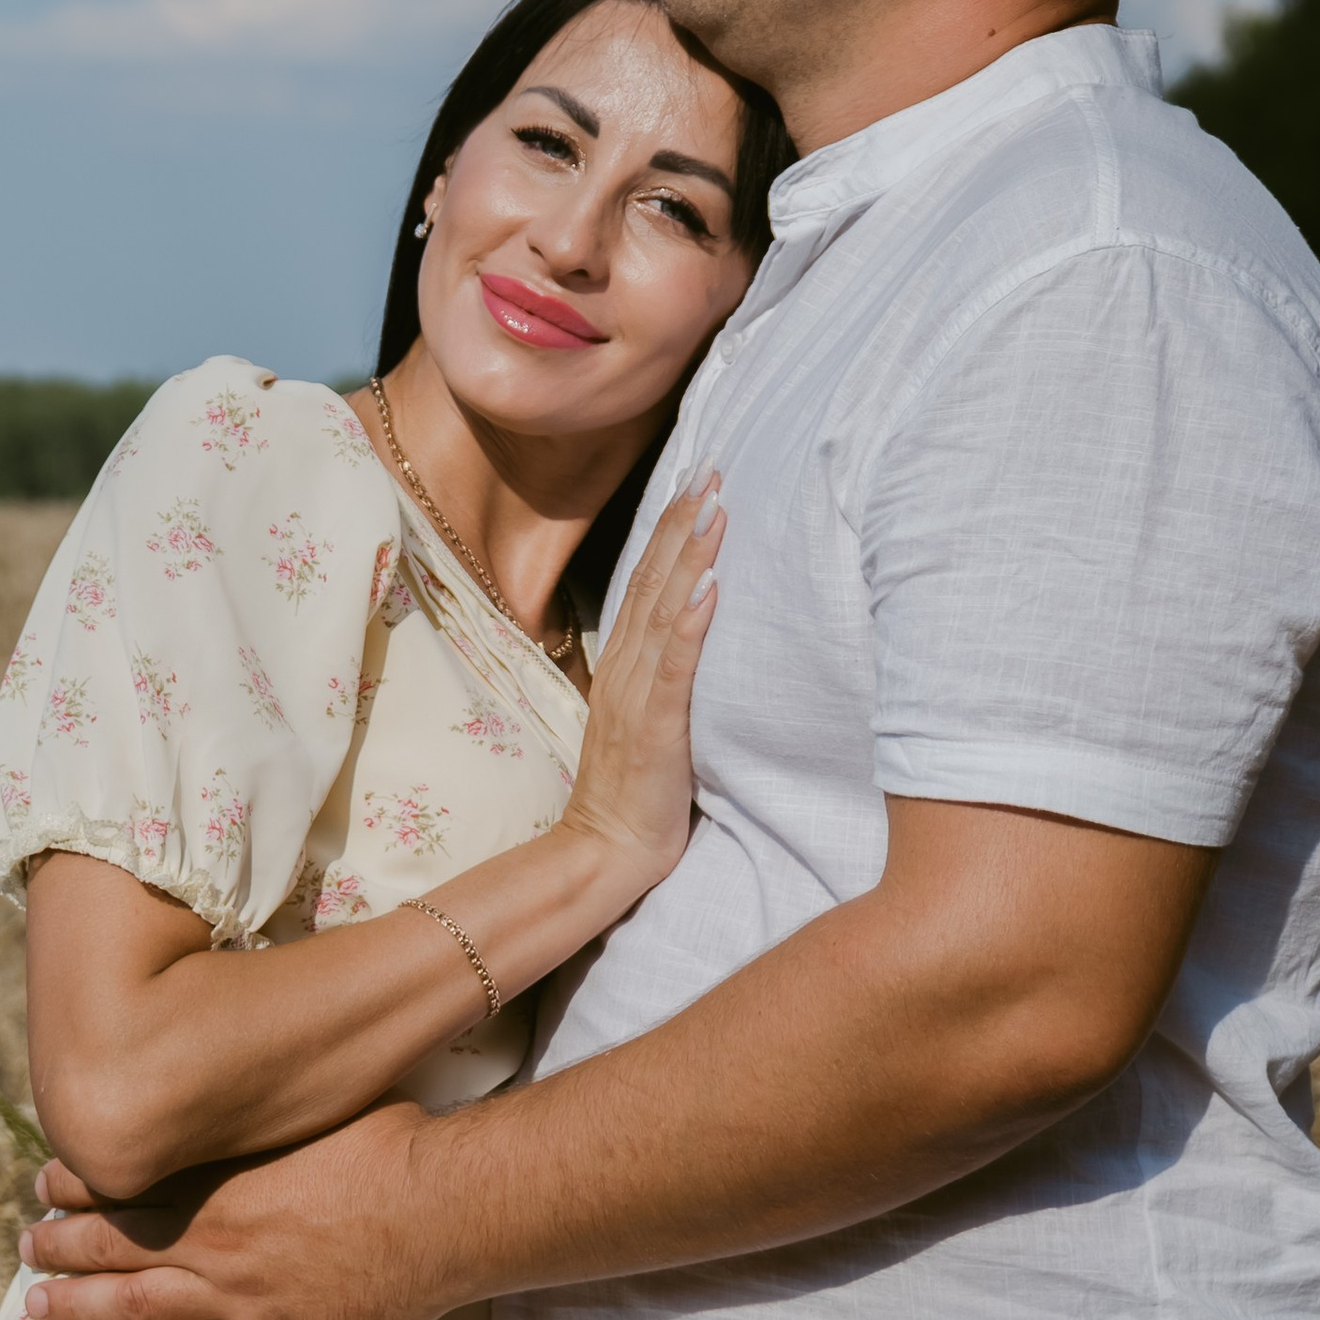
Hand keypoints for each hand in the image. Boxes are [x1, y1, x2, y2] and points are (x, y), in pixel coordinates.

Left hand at [18, 1100, 459, 1319]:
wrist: (445, 1203)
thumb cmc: (394, 1138)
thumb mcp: (320, 1097)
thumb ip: (272, 1098)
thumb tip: (249, 1063)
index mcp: (221, 1170)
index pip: (129, 1176)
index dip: (81, 1180)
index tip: (48, 1178)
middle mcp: (215, 1232)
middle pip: (117, 1239)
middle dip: (63, 1241)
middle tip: (25, 1243)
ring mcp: (240, 1292)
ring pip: (137, 1303)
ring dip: (80, 1305)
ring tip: (35, 1306)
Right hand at [557, 467, 722, 891]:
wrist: (604, 851)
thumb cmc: (635, 793)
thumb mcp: (646, 721)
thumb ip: (660, 676)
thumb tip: (687, 634)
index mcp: (624, 666)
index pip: (647, 584)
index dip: (671, 532)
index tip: (697, 484)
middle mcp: (625, 670)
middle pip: (653, 582)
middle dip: (683, 523)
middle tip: (711, 468)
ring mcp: (636, 696)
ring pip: (662, 612)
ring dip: (689, 557)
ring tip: (715, 509)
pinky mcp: (653, 728)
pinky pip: (673, 669)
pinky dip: (690, 626)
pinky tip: (709, 589)